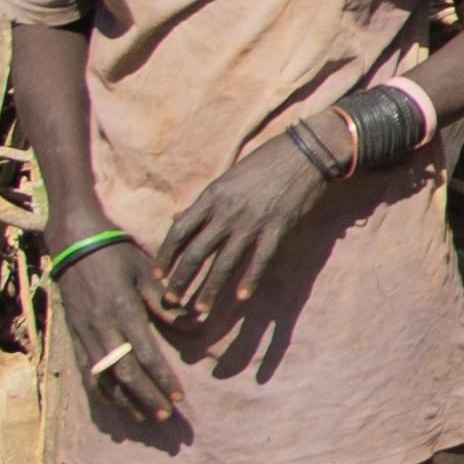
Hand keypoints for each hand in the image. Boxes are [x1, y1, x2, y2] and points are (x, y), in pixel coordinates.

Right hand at [57, 238, 191, 424]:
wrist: (75, 243)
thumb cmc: (117, 254)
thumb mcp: (146, 272)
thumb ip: (166, 302)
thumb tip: (194, 323)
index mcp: (124, 312)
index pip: (146, 355)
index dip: (163, 379)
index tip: (179, 398)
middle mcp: (102, 328)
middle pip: (125, 373)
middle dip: (147, 397)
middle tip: (166, 416)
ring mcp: (85, 333)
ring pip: (104, 377)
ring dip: (124, 400)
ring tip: (144, 417)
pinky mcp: (74, 334)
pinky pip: (84, 369)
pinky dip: (97, 389)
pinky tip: (110, 403)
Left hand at [147, 136, 336, 332]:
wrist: (305, 153)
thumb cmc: (264, 162)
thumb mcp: (227, 178)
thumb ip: (203, 202)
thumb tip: (177, 218)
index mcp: (212, 196)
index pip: (180, 230)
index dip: (166, 254)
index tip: (158, 273)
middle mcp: (227, 212)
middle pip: (197, 252)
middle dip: (181, 279)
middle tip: (171, 300)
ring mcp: (252, 222)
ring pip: (224, 263)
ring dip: (210, 289)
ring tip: (199, 309)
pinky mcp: (277, 229)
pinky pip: (259, 260)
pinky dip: (249, 281)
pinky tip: (240, 298)